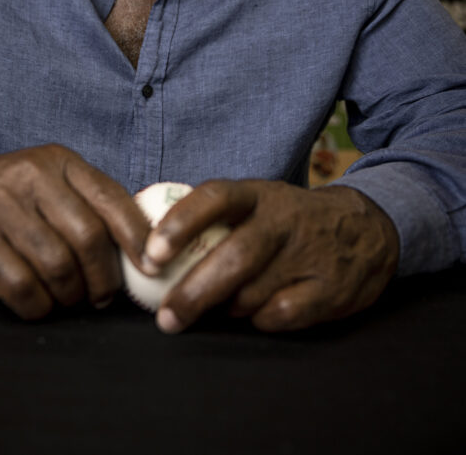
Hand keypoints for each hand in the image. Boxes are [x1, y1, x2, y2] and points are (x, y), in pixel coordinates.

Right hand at [0, 145, 149, 318]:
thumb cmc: (7, 195)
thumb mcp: (48, 179)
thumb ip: (88, 203)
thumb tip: (144, 243)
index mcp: (58, 162)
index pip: (110, 200)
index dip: (138, 238)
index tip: (152, 267)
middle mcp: (29, 177)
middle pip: (87, 239)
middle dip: (102, 279)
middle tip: (100, 296)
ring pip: (56, 266)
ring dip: (69, 296)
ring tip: (68, 299)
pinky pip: (20, 286)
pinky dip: (37, 306)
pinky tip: (38, 304)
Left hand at [141, 180, 399, 332]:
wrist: (367, 227)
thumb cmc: (288, 220)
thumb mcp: (256, 203)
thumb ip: (213, 219)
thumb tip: (148, 248)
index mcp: (256, 195)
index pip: (214, 198)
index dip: (180, 223)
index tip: (151, 255)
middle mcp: (282, 220)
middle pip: (234, 256)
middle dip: (195, 291)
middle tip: (167, 318)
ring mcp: (308, 253)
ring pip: (255, 291)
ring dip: (227, 308)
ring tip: (214, 312)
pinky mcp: (331, 287)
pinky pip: (284, 314)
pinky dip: (262, 320)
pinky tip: (256, 315)